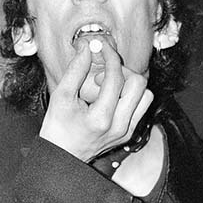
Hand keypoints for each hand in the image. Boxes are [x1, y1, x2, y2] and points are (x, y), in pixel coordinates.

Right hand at [39, 38, 152, 162]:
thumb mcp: (61, 96)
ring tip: (109, 87)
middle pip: (138, 84)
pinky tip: (113, 97)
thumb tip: (86, 47)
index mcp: (101, 118)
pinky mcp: (129, 133)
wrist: (62, 155)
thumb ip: (76, 70)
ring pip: (145, 96)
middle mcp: (119, 126)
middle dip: (122, 71)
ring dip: (129, 85)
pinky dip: (130, 96)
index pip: (115, 78)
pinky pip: (141, 107)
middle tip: (103, 74)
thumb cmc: (58, 128)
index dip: (109, 56)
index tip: (102, 47)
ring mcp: (126, 131)